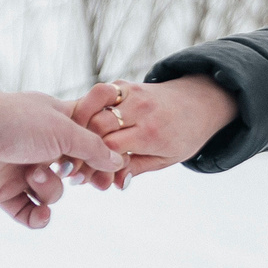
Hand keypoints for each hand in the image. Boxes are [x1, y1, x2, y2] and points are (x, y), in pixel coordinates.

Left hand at [0, 91, 130, 227]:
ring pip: (51, 192)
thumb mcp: (64, 130)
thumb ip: (94, 148)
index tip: (111, 167)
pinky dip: (36, 218)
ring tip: (32, 176)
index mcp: (55, 121)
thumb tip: (118, 161)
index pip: (87, 138)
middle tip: (83, 180)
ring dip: (47, 189)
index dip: (99, 154)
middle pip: (73, 169)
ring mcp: (21, 168)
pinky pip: (28, 213)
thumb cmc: (17, 122)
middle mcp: (39, 144)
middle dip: (78, 177)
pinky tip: (40, 215)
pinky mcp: (3, 191)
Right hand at [69, 75, 238, 177]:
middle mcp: (141, 108)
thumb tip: (114, 183)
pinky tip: (81, 127)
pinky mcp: (124, 84)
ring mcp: (131, 92)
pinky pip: (98, 94)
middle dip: (81, 145)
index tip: (81, 176)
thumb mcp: (165, 159)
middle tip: (70, 162)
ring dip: (78, 123)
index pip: (110, 146)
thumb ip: (136, 168)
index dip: (93, 162)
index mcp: (151, 132)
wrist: (197, 104)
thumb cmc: (181, 137)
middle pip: (97, 124)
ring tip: (71, 142)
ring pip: (93, 104)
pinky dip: (86, 109)